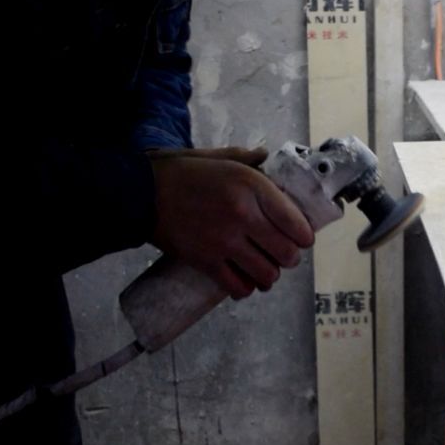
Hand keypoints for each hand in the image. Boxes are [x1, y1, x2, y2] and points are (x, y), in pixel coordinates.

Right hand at [148, 147, 314, 299]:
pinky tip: (243, 279)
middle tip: (280, 253)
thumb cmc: (181, 172)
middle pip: (288, 254)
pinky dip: (245, 288)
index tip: (300, 238)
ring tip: (262, 267)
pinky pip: (239, 288)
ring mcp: (225, 241)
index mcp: (252, 186)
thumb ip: (250, 159)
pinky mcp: (205, 262)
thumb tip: (269, 158)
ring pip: (267, 275)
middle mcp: (243, 215)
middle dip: (289, 258)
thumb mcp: (219, 157)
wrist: (139, 192)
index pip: (298, 224)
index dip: (304, 236)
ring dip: (269, 275)